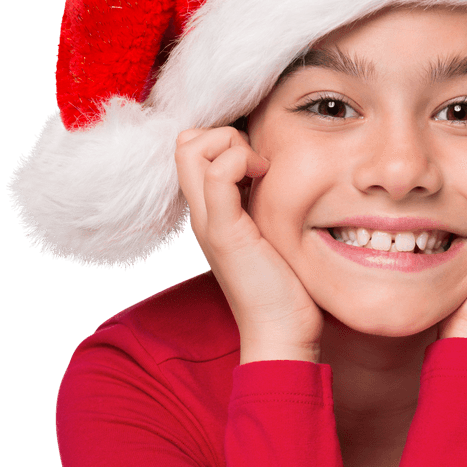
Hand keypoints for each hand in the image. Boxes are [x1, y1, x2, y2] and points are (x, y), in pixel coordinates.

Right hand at [175, 126, 324, 360]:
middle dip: (222, 134)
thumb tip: (276, 171)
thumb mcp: (270, 233)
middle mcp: (201, 214)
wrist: (280, 332)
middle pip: (183, 143)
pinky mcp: (224, 232)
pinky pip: (215, 175)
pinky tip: (266, 179)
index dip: (221, 140)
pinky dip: (239, 162)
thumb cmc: (283, 287)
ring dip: (231, 145)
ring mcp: (208, 222)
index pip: (190, 150)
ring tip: (261, 171)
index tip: (259, 162)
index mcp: (210, 212)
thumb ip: (264, 204)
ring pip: (191, 149)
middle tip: (258, 162)